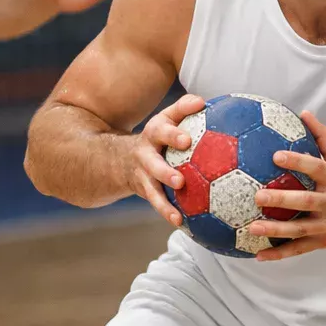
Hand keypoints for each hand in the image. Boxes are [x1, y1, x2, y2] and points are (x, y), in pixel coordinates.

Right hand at [126, 93, 205, 226]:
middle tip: (180, 180)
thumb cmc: (158, 135)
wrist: (121, 156)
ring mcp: (143, 174)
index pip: (163, 129)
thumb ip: (184, 108)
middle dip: (164, 172)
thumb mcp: (166, 117)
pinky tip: (182, 224)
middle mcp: (146, 153)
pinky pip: (156, 203)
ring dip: (163, 202)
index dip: (173, 135)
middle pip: (153, 163)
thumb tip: (203, 101)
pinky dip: (168, 214)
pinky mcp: (144, 190)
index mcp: (154, 132)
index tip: (187, 140)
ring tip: (177, 215)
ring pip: (152, 189)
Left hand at [247, 112, 325, 260]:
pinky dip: (280, 253)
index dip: (297, 162)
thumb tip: (304, 113)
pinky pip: (299, 249)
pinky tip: (259, 255)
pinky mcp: (325, 242)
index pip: (316, 168)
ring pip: (300, 229)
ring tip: (252, 228)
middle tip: (257, 196)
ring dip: (275, 230)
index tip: (275, 156)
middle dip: (281, 199)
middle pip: (305, 202)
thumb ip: (323, 137)